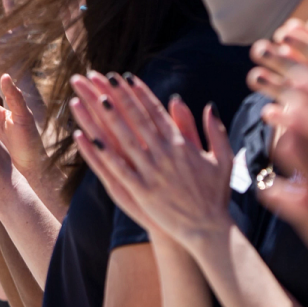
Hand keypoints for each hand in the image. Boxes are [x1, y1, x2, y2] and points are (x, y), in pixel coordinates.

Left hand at [68, 72, 232, 245]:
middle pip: (136, 119)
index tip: (124, 77)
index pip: (155, 112)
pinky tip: (85, 138)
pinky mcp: (140, 192)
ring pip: (123, 139)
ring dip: (106, 118)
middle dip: (118, 96)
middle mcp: (164, 155)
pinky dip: (101, 153)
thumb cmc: (215, 195)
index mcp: (181, 145)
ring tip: (91, 98)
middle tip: (100, 78)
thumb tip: (209, 106)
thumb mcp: (222, 158)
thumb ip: (214, 130)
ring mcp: (151, 173)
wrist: (209, 229)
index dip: (138, 93)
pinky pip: (116, 168)